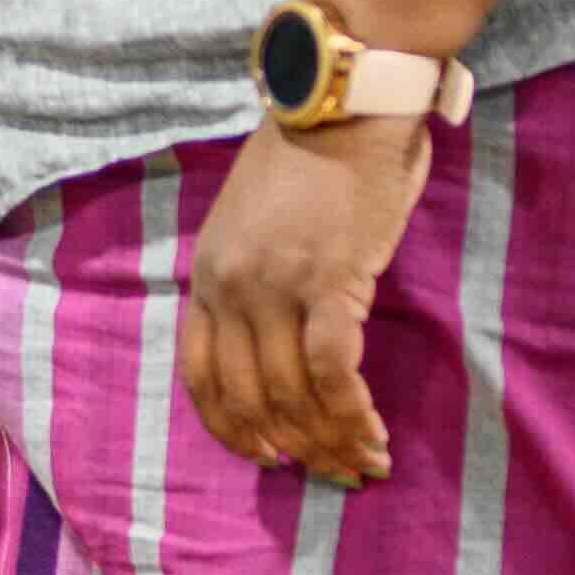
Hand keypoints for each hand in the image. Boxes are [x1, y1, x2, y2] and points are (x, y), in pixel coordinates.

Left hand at [182, 113, 437, 489]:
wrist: (341, 102)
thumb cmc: (309, 157)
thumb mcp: (252, 221)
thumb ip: (256, 280)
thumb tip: (286, 344)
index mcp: (205, 275)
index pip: (200, 376)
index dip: (231, 429)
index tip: (266, 455)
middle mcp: (230, 287)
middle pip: (249, 398)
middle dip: (293, 447)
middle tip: (333, 472)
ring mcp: (276, 287)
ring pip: (292, 395)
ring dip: (331, 440)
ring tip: (363, 463)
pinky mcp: (329, 283)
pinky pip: (334, 372)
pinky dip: (354, 413)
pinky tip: (374, 434)